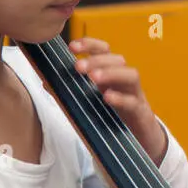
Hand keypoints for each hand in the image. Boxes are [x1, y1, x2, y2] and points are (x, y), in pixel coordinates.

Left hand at [69, 37, 168, 163]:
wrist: (140, 142)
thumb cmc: (114, 119)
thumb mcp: (91, 104)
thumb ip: (71, 93)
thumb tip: (46, 83)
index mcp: (112, 75)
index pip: (104, 52)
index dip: (90, 45)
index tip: (72, 47)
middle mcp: (125, 82)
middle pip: (118, 60)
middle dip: (97, 60)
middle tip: (78, 67)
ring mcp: (135, 96)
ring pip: (131, 76)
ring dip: (111, 73)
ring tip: (93, 78)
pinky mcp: (141, 114)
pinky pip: (133, 102)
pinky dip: (120, 98)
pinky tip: (106, 98)